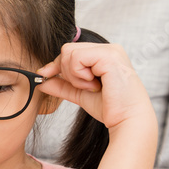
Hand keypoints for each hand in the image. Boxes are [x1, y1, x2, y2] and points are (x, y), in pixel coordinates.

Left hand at [36, 43, 154, 129]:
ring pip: (69, 52)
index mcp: (104, 54)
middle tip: (84, 87)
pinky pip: (76, 58)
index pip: (71, 51)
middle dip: (66, 72)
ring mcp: (110, 50)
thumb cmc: (110, 108)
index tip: (47, 76)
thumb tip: (41, 81)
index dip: (56, 65)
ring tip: (91, 87)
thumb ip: (62, 85)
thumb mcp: (80, 93)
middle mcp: (109, 48)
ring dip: (74, 75)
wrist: (126, 120)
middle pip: (67, 49)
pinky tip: (94, 85)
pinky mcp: (109, 56)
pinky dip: (78, 75)